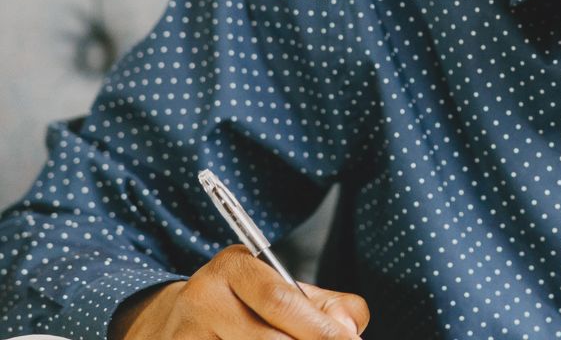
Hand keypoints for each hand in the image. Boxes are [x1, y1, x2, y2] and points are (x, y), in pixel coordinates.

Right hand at [109, 245, 368, 339]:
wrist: (171, 323)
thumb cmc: (239, 308)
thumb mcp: (279, 291)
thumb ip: (325, 305)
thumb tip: (348, 328)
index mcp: (233, 268)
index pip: (279, 298)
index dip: (318, 328)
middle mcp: (202, 299)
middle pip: (268, 339)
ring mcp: (185, 334)